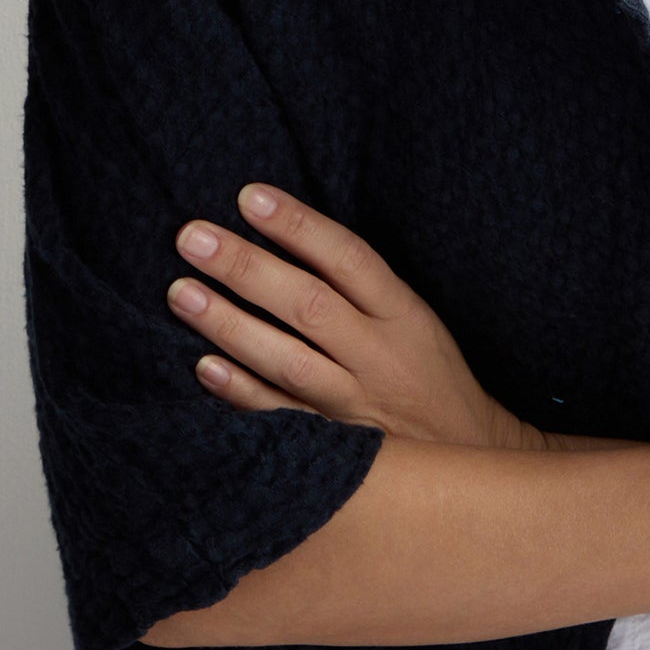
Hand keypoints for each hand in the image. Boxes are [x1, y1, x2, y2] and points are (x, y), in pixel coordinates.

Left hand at [165, 183, 548, 453]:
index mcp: (404, 314)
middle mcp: (380, 356)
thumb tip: (283, 236)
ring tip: (181, 292)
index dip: (298, 225)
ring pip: (288, 361)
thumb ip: (360, 286)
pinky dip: (241, 393)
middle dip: (246, 267)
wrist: (467, 453)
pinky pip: (280, 418)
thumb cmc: (429, 373)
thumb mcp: (414, 317)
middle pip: (308, 304)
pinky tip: (202, 367)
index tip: (248, 196)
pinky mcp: (336, 449)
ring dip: (230, 326)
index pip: (348, 257)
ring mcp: (355, 405)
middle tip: (191, 237)